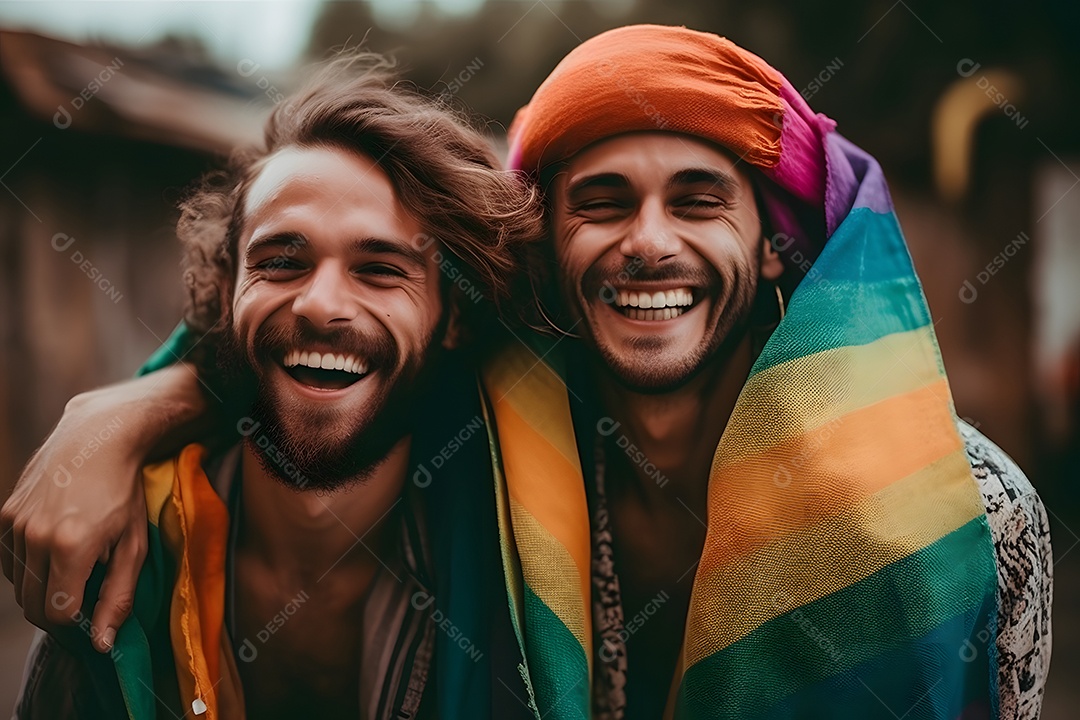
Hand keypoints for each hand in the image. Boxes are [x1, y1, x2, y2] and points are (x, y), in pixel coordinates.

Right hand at [1, 390, 147, 651]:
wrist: (98, 438)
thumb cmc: (124, 491)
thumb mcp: (134, 545)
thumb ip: (118, 598)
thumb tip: (101, 645)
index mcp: (70, 547)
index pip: (58, 616)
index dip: (76, 628)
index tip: (92, 624)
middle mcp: (35, 537)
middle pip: (33, 605)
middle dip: (58, 615)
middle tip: (84, 605)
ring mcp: (15, 524)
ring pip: (19, 585)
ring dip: (44, 589)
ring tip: (75, 571)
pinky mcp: (5, 514)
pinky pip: (10, 560)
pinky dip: (30, 567)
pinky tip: (56, 553)